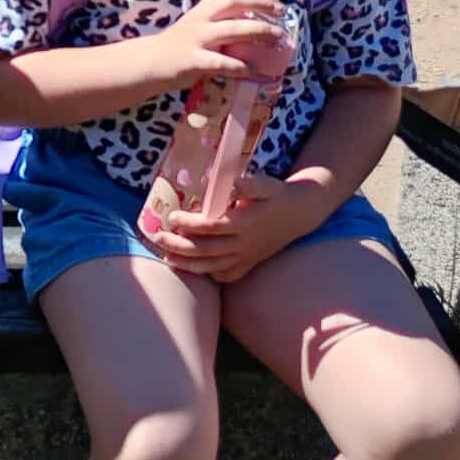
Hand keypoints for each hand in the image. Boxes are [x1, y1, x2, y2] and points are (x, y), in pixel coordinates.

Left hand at [143, 172, 319, 283]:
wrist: (301, 213)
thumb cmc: (277, 194)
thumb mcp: (266, 184)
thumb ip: (247, 185)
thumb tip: (230, 185)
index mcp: (245, 222)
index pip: (211, 227)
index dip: (189, 224)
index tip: (172, 217)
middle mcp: (244, 243)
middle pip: (205, 250)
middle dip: (178, 246)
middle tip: (158, 238)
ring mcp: (248, 256)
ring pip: (213, 266)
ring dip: (188, 264)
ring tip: (167, 258)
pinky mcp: (251, 262)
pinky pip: (229, 275)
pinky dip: (211, 274)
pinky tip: (195, 268)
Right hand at [151, 0, 288, 85]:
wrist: (150, 63)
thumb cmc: (180, 45)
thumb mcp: (199, 25)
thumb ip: (221, 22)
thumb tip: (258, 25)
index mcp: (204, 7)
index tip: (274, 0)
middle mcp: (201, 18)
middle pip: (234, 1)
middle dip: (262, 4)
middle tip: (282, 14)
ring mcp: (196, 38)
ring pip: (232, 29)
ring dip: (259, 32)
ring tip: (278, 39)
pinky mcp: (192, 61)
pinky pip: (220, 61)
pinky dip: (239, 65)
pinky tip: (252, 69)